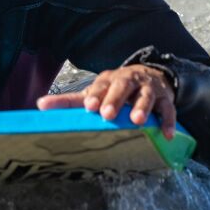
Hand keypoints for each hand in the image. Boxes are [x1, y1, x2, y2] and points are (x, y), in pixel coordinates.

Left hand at [36, 64, 176, 139]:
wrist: (151, 75)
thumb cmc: (116, 88)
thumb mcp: (94, 91)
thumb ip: (69, 101)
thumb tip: (40, 105)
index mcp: (109, 79)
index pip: (101, 86)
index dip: (96, 95)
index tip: (89, 106)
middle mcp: (129, 81)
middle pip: (123, 87)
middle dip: (115, 100)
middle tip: (107, 114)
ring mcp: (148, 89)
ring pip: (146, 96)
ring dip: (142, 107)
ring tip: (137, 121)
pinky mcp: (165, 99)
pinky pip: (169, 110)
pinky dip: (168, 121)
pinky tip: (166, 134)